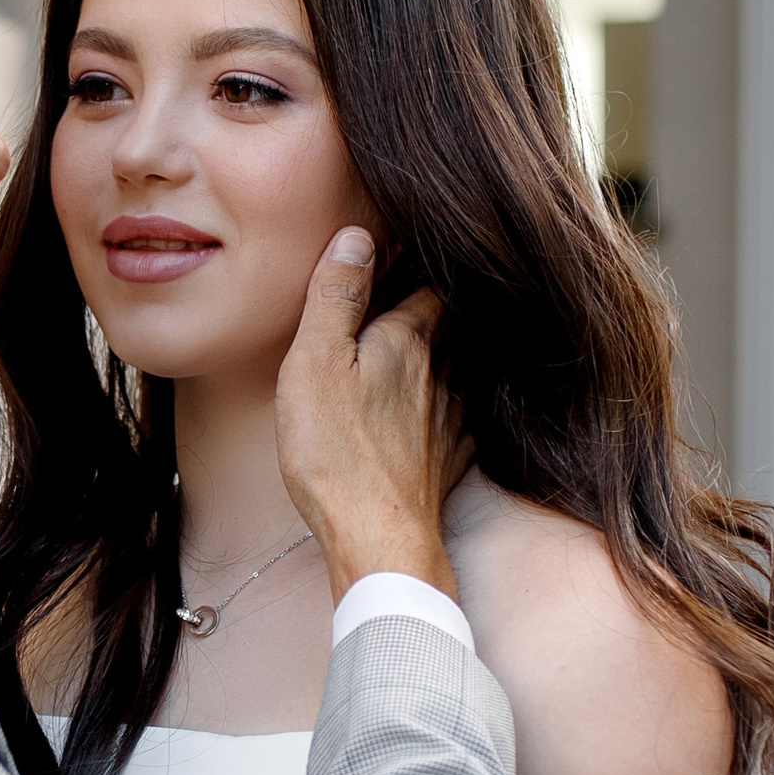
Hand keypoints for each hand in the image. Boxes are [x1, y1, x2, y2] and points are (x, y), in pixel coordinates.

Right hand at [274, 230, 463, 604]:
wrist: (379, 538)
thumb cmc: (337, 452)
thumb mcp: (316, 362)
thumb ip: (336, 298)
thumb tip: (357, 236)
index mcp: (409, 340)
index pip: (427, 282)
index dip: (416, 263)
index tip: (403, 251)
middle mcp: (442, 373)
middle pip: (447, 323)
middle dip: (431, 306)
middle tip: (409, 292)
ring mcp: (451, 420)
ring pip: (456, 369)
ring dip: (441, 353)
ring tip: (416, 345)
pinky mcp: (450, 461)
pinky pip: (457, 418)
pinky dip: (446, 404)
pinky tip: (433, 411)